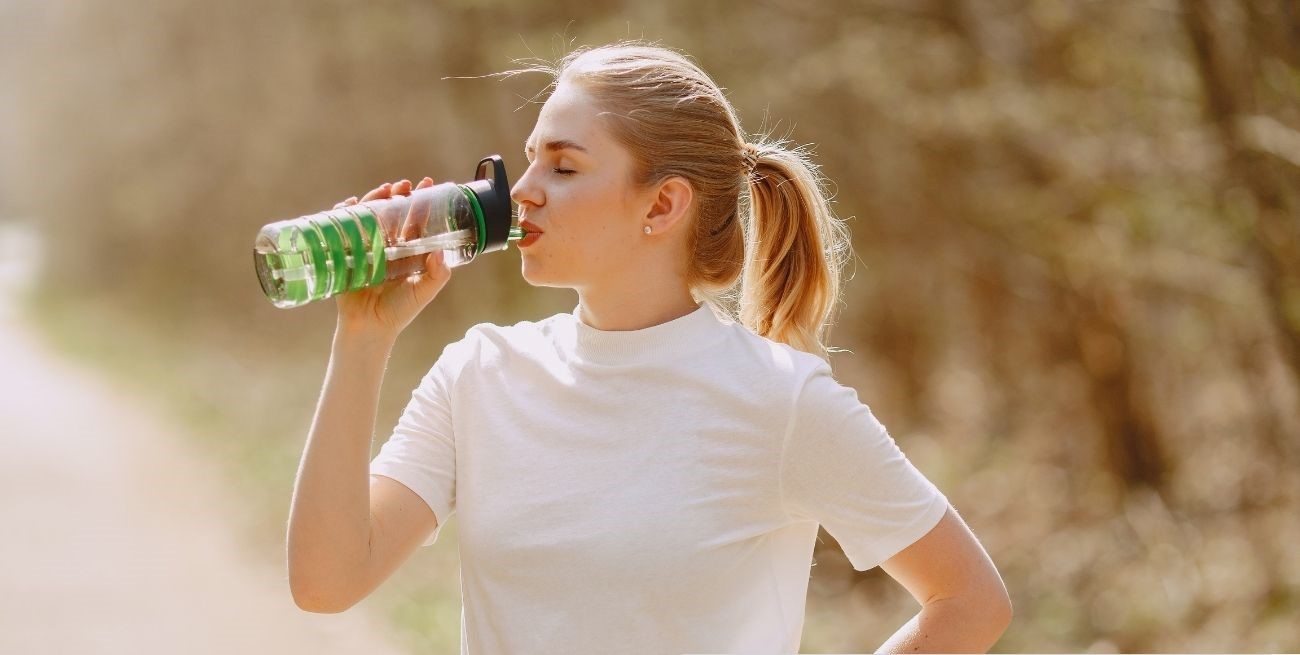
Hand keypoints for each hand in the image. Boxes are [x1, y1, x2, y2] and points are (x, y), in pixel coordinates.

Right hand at [332, 177, 450, 338]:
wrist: (369, 328)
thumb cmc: (398, 312)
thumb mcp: (423, 292)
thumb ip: (437, 275)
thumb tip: (442, 252)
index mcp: (407, 252)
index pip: (415, 221)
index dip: (421, 203)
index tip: (428, 184)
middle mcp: (387, 246)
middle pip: (392, 213)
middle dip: (397, 195)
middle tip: (403, 184)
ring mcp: (366, 248)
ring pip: (370, 216)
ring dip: (375, 199)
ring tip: (384, 190)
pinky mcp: (346, 254)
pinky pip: (343, 229)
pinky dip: (345, 214)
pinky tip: (350, 205)